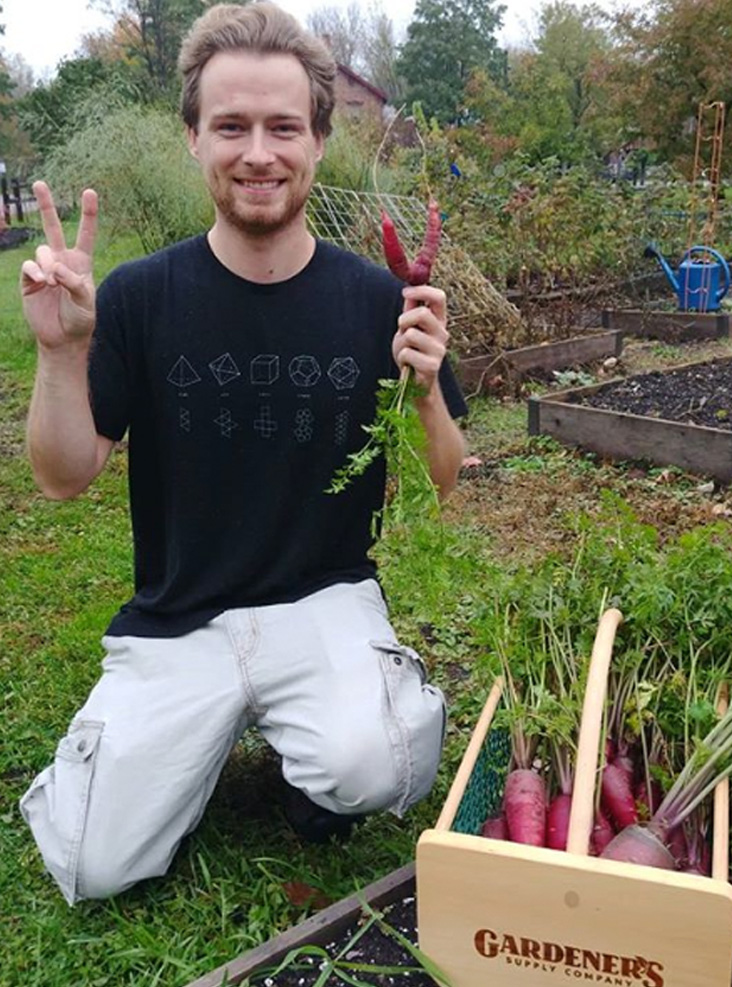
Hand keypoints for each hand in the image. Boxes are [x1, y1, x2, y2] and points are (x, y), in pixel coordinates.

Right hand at [20, 181, 97, 349]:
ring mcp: (44, 269)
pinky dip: (35, 271)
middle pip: (53, 228)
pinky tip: (42, 281)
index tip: (89, 192)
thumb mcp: (86, 302)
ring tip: (53, 282)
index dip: (88, 214)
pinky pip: (29, 266)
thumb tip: (55, 267)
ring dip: (48, 264)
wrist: (63, 338)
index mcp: (81, 263)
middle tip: (39, 183)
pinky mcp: (29, 280)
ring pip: (42, 251)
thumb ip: (74, 282)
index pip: (86, 234)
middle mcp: (62, 261)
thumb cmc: (80, 319)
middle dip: (46, 205)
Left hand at [391, 284, 448, 392]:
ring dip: (401, 342)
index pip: (439, 297)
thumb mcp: (408, 327)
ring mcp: (439, 350)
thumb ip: (410, 310)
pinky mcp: (432, 365)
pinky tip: (408, 364)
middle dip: (405, 319)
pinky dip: (402, 358)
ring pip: (412, 334)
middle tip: (401, 329)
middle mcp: (443, 333)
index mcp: (439, 321)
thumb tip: (408, 289)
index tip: (405, 292)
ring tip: (406, 350)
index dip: (422, 290)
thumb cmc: (412, 352)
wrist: (415, 381)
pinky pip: (408, 353)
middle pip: (423, 314)